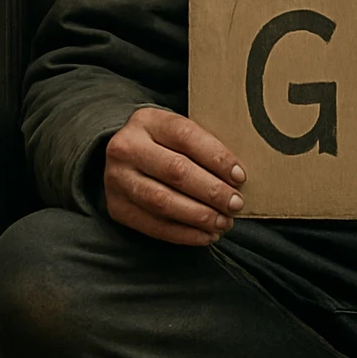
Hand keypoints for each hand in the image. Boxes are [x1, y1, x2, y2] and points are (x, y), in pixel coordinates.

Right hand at [104, 108, 245, 245]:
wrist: (122, 158)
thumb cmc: (164, 145)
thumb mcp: (177, 133)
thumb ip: (203, 147)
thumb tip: (237, 177)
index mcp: (148, 121)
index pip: (186, 136)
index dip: (216, 158)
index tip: (240, 177)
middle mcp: (127, 148)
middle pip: (175, 171)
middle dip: (211, 191)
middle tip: (235, 204)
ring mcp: (117, 179)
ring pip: (163, 202)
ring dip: (199, 216)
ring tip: (223, 223)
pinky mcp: (117, 208)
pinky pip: (154, 226)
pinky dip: (184, 234)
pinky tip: (206, 236)